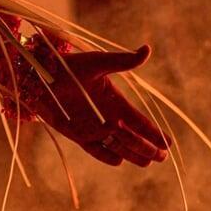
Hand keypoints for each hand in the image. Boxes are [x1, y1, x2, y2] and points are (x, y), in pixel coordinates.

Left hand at [36, 44, 167, 167]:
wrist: (41, 75)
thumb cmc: (70, 64)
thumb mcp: (98, 62)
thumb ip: (122, 61)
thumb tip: (148, 49)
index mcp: (116, 101)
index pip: (140, 121)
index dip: (155, 132)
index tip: (169, 143)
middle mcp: (108, 117)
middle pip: (134, 138)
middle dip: (149, 147)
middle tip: (162, 156)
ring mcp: (94, 128)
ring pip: (119, 147)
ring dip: (133, 154)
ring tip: (148, 161)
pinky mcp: (78, 135)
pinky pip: (95, 151)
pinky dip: (106, 156)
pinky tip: (118, 160)